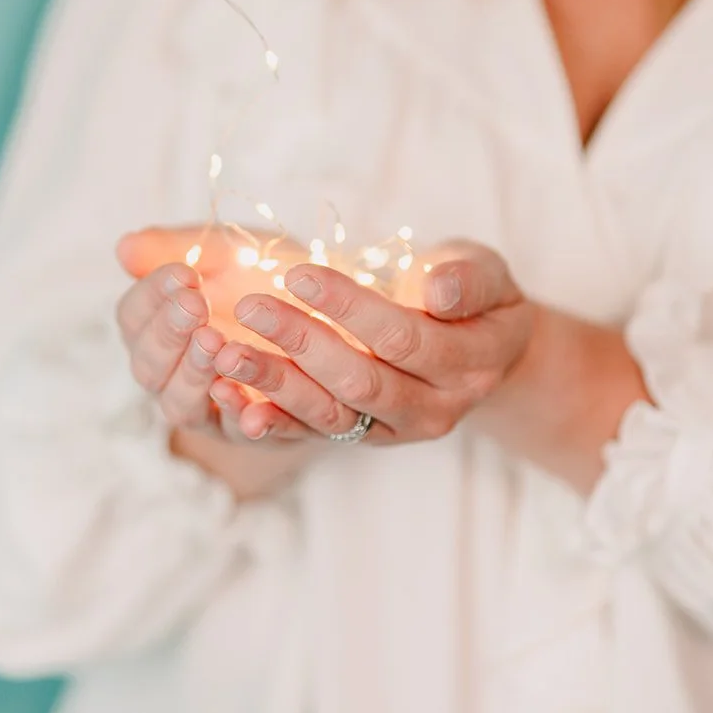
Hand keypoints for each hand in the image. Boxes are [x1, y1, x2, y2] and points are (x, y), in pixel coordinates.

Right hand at [115, 227, 326, 445]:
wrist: (326, 313)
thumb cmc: (260, 276)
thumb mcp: (225, 251)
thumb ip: (177, 247)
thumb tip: (124, 247)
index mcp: (156, 328)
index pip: (133, 318)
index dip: (152, 296)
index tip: (184, 272)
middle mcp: (171, 374)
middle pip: (148, 367)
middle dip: (168, 334)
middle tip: (196, 305)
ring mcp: (205, 408)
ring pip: (180, 405)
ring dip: (193, 375)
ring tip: (215, 343)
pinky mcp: (246, 432)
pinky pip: (234, 433)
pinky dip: (238, 419)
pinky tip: (244, 400)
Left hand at [214, 241, 536, 442]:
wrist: (485, 351)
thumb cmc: (478, 299)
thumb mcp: (488, 274)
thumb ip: (469, 279)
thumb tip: (438, 289)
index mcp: (470, 365)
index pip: (401, 338)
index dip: (349, 308)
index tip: (299, 275)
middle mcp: (436, 410)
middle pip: (360, 381)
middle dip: (301, 343)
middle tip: (249, 308)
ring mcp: (397, 431)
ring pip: (331, 414)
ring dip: (275, 385)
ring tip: (224, 354)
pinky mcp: (365, 437)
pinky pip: (314, 434)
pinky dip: (270, 419)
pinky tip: (228, 398)